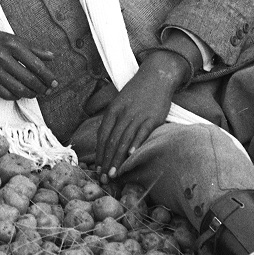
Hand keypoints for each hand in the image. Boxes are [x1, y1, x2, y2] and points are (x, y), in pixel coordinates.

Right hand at [0, 25, 57, 99]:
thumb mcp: (11, 38)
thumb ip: (32, 48)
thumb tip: (51, 57)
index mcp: (12, 44)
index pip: (36, 65)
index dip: (48, 76)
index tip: (54, 82)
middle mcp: (2, 57)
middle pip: (29, 79)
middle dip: (42, 88)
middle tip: (47, 90)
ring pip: (18, 89)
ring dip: (30, 94)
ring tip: (35, 93)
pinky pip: (5, 94)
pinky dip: (16, 96)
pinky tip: (20, 93)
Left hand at [98, 51, 186, 178]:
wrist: (156, 76)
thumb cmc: (137, 92)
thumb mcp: (120, 102)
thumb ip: (113, 119)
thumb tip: (105, 139)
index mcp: (113, 110)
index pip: (103, 135)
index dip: (99, 153)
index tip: (97, 168)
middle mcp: (123, 114)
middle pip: (112, 141)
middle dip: (106, 161)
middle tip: (103, 177)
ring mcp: (138, 116)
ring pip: (125, 140)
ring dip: (118, 159)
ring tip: (114, 173)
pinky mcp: (152, 118)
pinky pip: (142, 133)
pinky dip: (136, 145)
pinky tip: (131, 156)